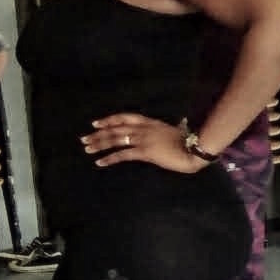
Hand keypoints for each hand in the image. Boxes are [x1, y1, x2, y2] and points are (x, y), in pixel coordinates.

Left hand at [84, 112, 206, 172]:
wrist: (195, 148)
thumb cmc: (188, 142)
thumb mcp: (173, 133)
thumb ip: (162, 133)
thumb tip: (162, 133)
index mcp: (150, 122)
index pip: (125, 117)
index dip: (109, 120)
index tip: (97, 123)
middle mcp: (144, 128)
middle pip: (116, 128)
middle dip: (98, 133)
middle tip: (84, 139)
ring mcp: (143, 139)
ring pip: (116, 139)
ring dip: (99, 144)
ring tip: (87, 149)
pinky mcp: (145, 152)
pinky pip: (123, 154)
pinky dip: (109, 158)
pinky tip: (100, 162)